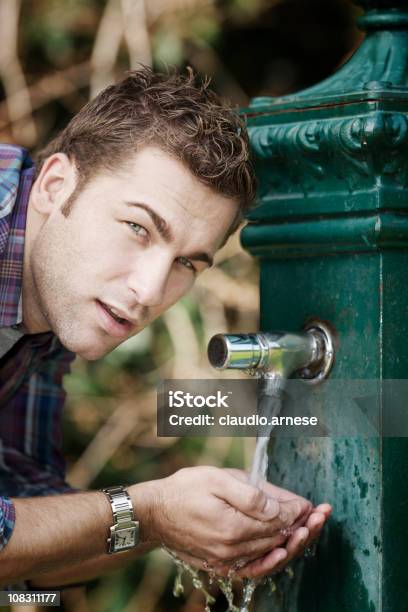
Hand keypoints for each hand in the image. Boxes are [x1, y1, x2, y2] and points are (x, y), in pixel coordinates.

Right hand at [136, 466, 310, 570]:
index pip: (277, 522)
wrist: (154, 512)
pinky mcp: (219, 565)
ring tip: (310, 528)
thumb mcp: (219, 479)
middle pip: (278, 541)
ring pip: (269, 555)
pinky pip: (252, 569)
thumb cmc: (186, 488)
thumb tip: (285, 507)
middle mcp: (232, 550)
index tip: (312, 502)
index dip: (297, 511)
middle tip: (322, 514)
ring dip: (294, 542)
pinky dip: (271, 561)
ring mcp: (225, 561)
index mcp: (233, 527)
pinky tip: (283, 551)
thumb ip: (253, 495)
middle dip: (303, 526)